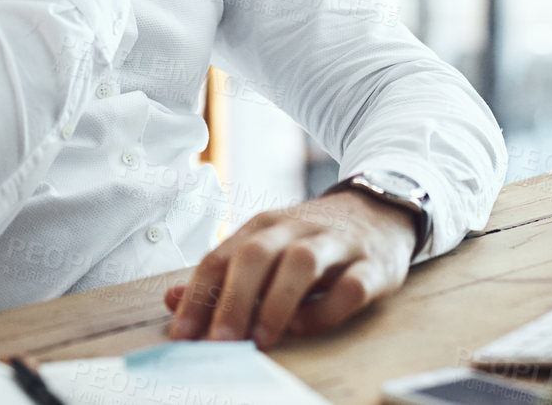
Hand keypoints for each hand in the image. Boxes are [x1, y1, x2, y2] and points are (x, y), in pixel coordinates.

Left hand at [162, 189, 417, 349]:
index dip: (198, 296)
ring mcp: (336, 244)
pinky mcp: (373, 264)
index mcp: (263, 227)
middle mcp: (296, 229)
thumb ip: (221, 275)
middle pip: (256, 255)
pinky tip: (309, 326)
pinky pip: (351, 286)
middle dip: (233, 300)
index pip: (221, 257)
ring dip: (277, 303)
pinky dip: (328, 309)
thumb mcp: (265, 247)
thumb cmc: (313, 238)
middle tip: (219, 343)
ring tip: (261, 339)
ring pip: (302, 263)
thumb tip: (171, 299)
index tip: (182, 335)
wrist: (380, 208)